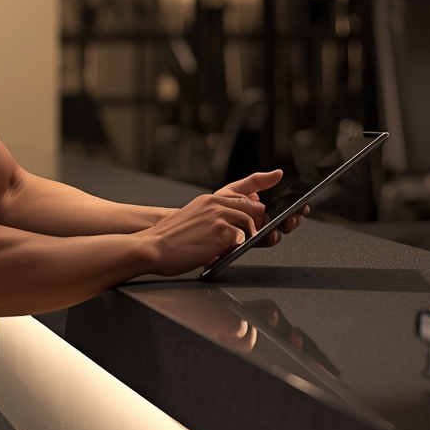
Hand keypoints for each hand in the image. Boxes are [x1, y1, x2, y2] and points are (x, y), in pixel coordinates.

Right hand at [141, 192, 265, 275]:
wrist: (153, 247)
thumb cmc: (170, 239)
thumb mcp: (194, 219)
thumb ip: (214, 218)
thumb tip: (234, 230)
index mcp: (209, 200)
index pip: (243, 191)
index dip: (262, 183)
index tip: (275, 175)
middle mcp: (216, 204)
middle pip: (254, 207)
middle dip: (258, 223)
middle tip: (248, 238)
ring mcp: (220, 217)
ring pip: (252, 222)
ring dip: (248, 237)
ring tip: (230, 249)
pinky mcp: (222, 232)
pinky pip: (244, 238)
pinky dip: (238, 249)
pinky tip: (223, 254)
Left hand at [215, 170, 308, 247]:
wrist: (192, 224)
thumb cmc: (214, 207)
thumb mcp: (235, 191)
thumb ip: (256, 182)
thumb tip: (278, 173)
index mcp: (257, 214)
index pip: (282, 213)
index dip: (294, 211)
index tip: (303, 208)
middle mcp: (255, 228)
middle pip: (279, 226)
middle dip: (290, 222)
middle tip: (293, 218)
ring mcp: (248, 238)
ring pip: (269, 237)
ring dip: (277, 233)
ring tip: (279, 228)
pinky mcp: (238, 247)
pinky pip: (251, 245)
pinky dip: (260, 240)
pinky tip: (263, 234)